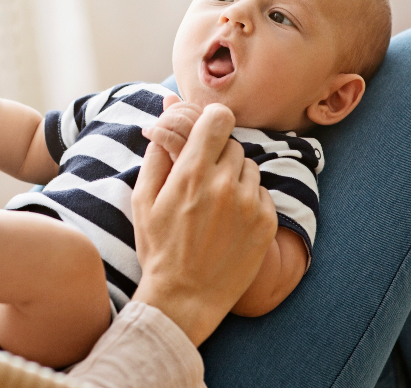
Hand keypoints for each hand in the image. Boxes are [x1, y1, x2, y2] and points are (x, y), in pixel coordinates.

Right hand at [130, 103, 276, 345]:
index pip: (218, 118)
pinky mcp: (267, 223)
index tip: (206, 129)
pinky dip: (248, 200)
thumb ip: (158, 152)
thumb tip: (166, 112)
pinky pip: (262, 192)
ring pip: (249, 168)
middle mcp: (225, 184)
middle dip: (217, 154)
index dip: (212, 119)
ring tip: (214, 205)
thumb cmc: (158, 247)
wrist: (185, 298)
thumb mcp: (143, 198)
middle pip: (233, 144)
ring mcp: (250, 204)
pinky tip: (228, 222)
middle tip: (201, 179)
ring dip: (234, 177)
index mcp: (192, 173)